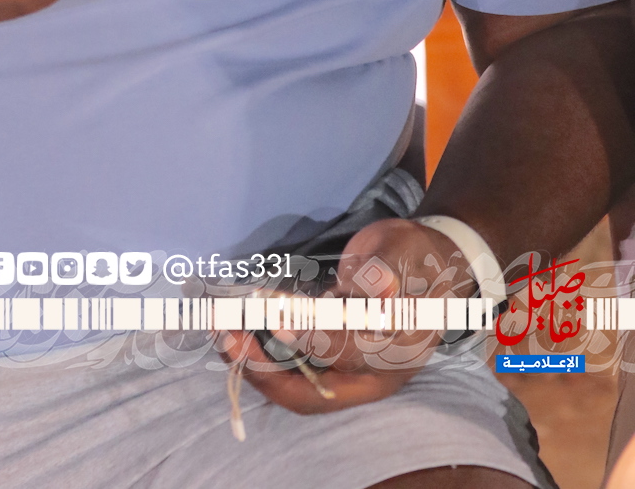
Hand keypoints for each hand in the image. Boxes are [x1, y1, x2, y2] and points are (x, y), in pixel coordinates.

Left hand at [217, 218, 474, 414]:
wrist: (422, 260)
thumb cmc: (415, 256)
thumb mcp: (405, 253)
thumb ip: (387, 269)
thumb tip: (379, 288)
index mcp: (396, 352)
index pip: (350, 358)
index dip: (313, 343)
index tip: (279, 324)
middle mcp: (368, 371)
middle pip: (314, 393)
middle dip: (268, 373)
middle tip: (231, 341)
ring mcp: (346, 367)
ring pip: (296, 382)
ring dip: (257, 364)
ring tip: (223, 335)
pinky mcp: (327, 354)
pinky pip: (291, 365)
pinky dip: (263, 351)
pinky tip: (237, 329)